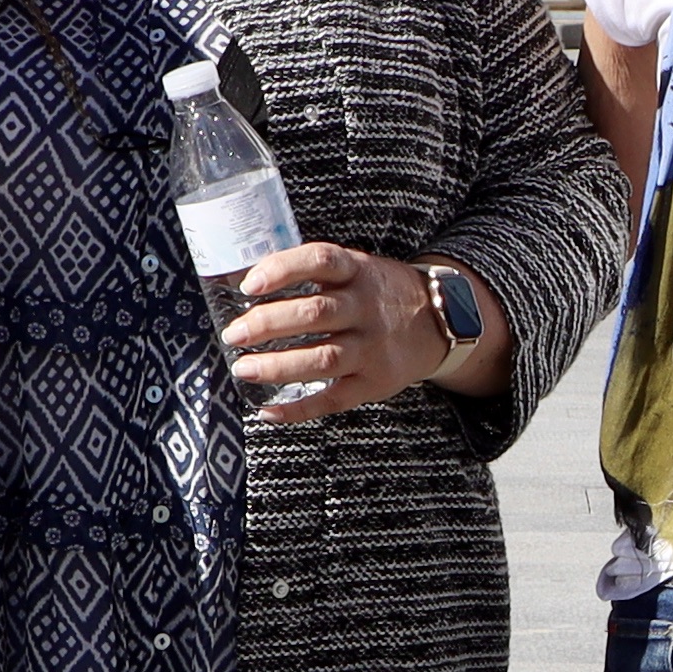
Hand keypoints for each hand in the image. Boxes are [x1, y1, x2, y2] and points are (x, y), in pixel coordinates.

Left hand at [223, 240, 447, 420]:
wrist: (437, 322)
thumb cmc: (377, 294)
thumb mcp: (355, 269)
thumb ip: (311, 273)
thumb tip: (243, 284)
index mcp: (357, 272)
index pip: (320, 261)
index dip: (282, 270)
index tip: (249, 285)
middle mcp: (366, 308)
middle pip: (315, 314)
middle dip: (268, 324)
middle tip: (234, 334)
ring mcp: (373, 347)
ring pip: (322, 359)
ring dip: (278, 366)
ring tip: (244, 369)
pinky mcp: (375, 381)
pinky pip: (333, 399)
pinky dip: (298, 409)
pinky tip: (267, 410)